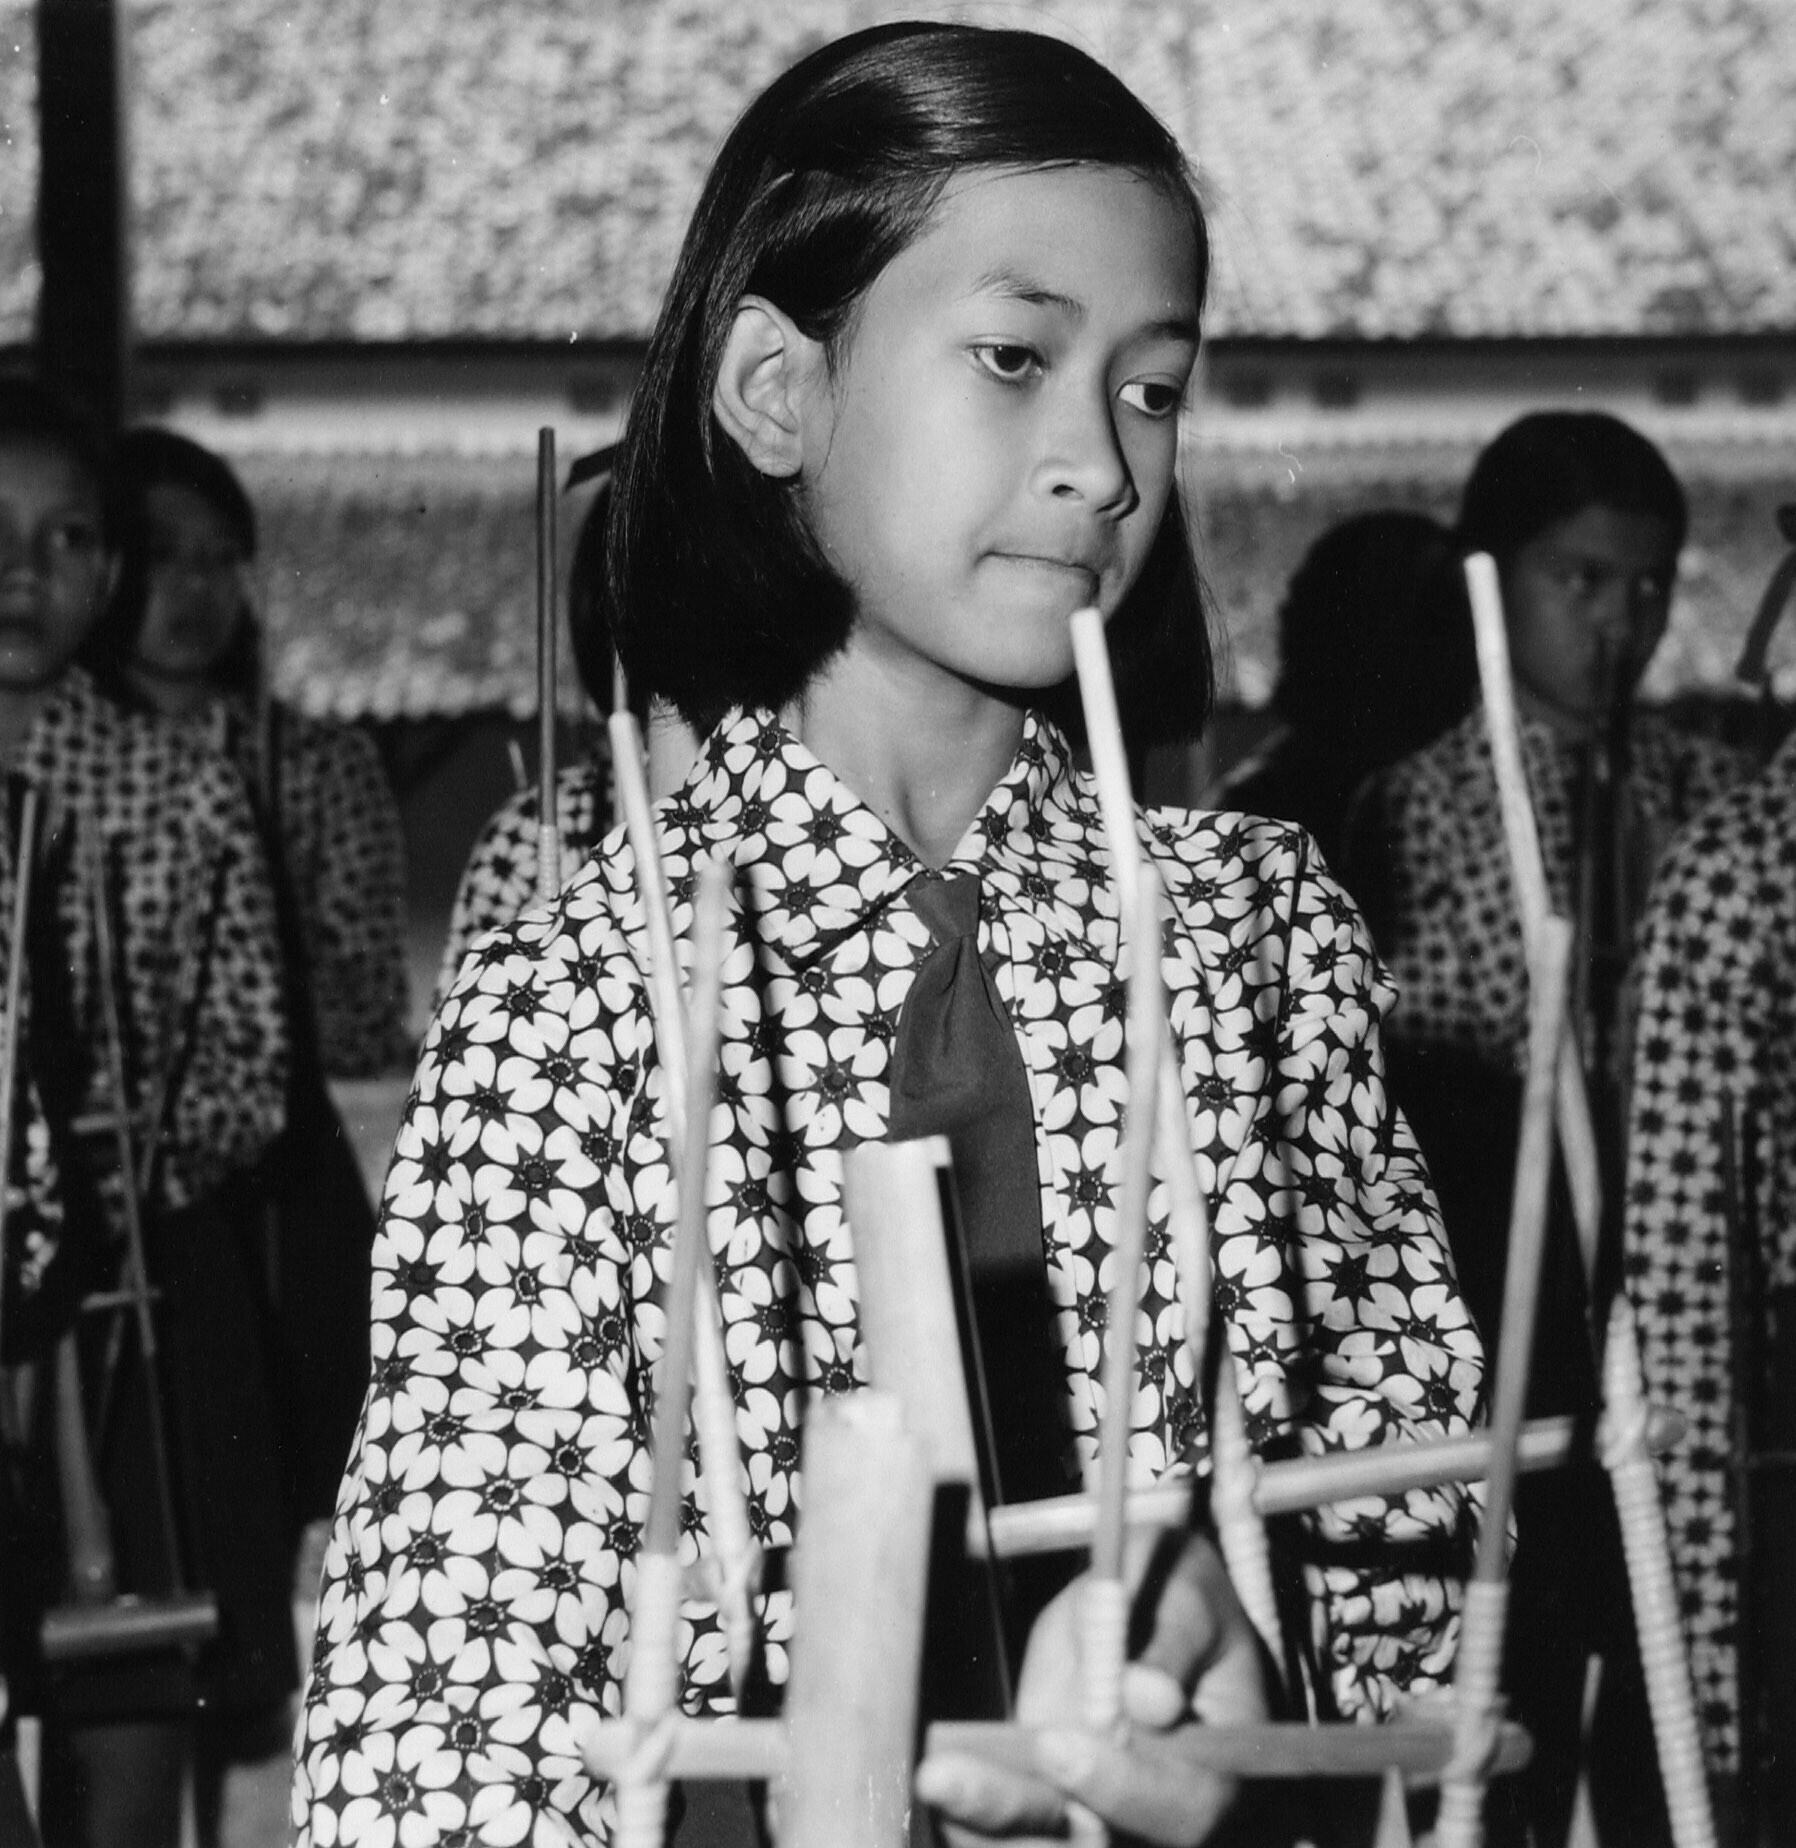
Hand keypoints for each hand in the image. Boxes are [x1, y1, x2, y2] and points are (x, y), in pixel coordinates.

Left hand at [915, 1531, 1268, 1845]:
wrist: (1160, 1607)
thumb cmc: (1183, 1598)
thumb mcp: (1188, 1594)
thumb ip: (1170, 1639)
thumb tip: (1146, 1694)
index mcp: (1227, 1772)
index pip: (1187, 1807)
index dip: (1123, 1787)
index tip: (1058, 1743)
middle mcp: (1168, 1817)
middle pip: (1104, 1846)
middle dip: (1018, 1817)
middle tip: (946, 1780)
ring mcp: (1112, 1819)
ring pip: (1054, 1846)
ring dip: (985, 1821)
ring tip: (933, 1779)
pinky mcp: (1063, 1805)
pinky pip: (1022, 1829)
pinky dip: (976, 1817)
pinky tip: (939, 1779)